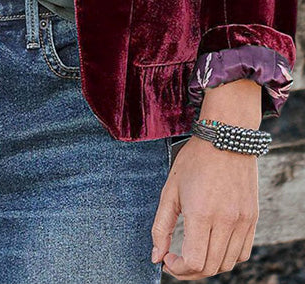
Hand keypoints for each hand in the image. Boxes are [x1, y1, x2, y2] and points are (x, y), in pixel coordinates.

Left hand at [151, 133, 258, 278]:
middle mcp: (225, 221)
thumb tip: (156, 257)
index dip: (178, 269)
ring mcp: (242, 221)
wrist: (226, 138)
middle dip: (189, 271)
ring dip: (208, 266)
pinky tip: (213, 246)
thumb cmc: (194, 161)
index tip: (168, 259)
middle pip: (210, 267)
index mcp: (201, 213)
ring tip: (194, 253)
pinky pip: (242, 253)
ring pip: (227, 263)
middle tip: (177, 260)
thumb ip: (161, 226)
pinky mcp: (252, 218)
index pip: (194, 262)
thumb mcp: (170, 190)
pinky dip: (227, 257)